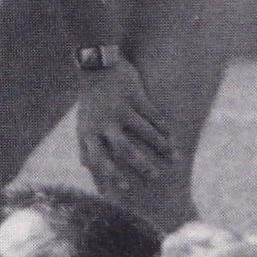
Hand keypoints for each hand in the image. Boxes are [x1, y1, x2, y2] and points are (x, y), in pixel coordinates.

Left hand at [75, 59, 171, 194]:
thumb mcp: (82, 123)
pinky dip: (163, 128)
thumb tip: (86, 167)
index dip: (110, 175)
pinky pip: (153, 115)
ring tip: (174, 158)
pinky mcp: (135, 95)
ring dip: (161, 146)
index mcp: (89, 132)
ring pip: (144, 132)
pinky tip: (172, 137)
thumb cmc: (90, 101)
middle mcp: (104, 123)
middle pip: (123, 149)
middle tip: (155, 178)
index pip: (98, 159)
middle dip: (141, 165)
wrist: (96, 66)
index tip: (124, 189)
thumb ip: (84, 145)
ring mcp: (120, 108)